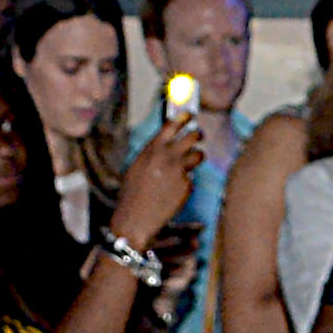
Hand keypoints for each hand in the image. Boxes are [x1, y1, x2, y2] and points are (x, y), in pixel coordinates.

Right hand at [108, 105, 215, 248]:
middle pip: (192, 136)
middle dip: (198, 134)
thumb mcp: (138, 166)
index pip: (171, 125)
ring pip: (199, 154)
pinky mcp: (186, 185)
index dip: (183, 117)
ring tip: (194, 158)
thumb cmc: (133, 193)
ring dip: (198, 154)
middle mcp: (167, 156)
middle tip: (199, 135)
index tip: (189, 115)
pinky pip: (191, 178)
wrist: (135, 218)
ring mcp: (178, 170)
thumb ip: (153, 153)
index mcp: (152, 149)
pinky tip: (174, 191)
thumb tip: (168, 142)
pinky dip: (185, 182)